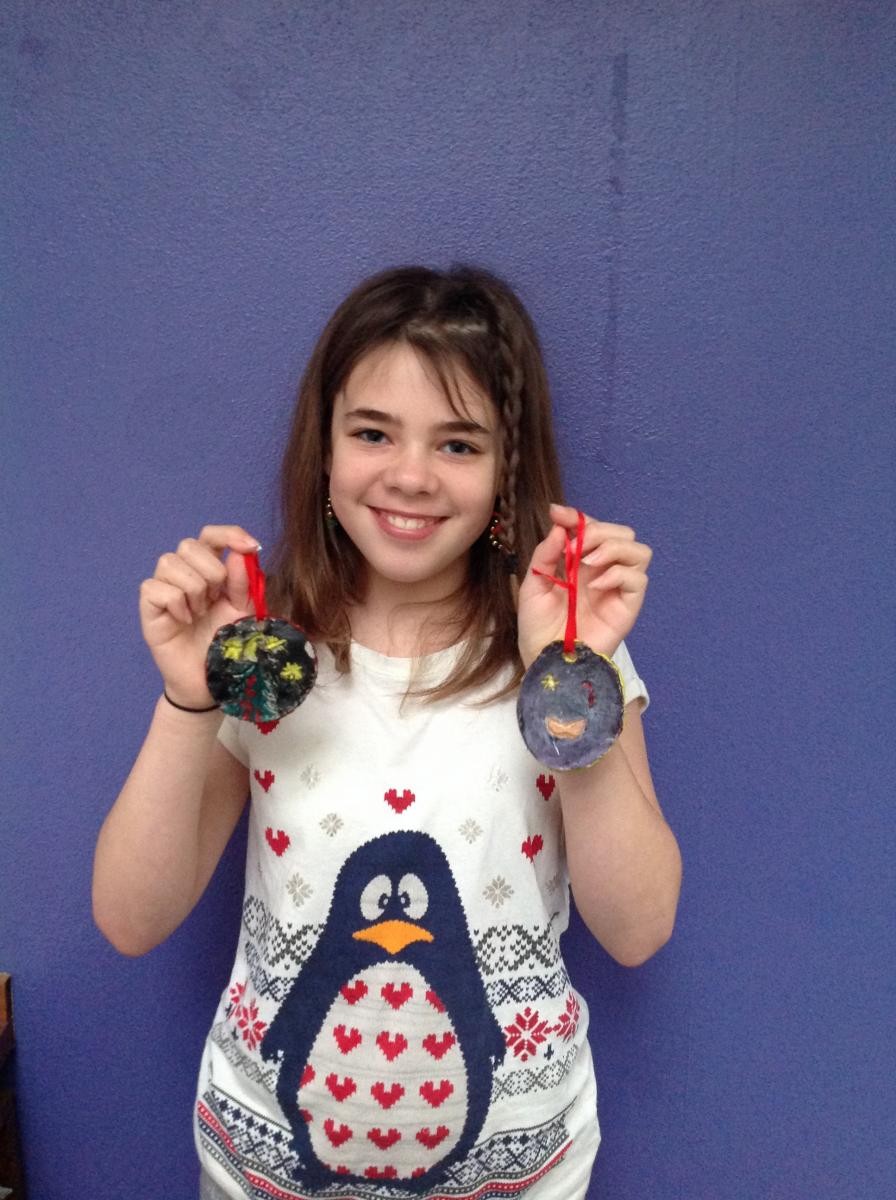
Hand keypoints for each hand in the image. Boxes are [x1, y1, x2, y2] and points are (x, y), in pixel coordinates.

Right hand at [139, 525, 260, 706]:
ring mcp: (163, 589)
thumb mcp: (243, 610)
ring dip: (193, 589)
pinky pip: (155, 588)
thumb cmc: (225, 644)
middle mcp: (183, 574)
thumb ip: (243, 582)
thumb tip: (239, 553)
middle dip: (211, 571)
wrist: (210, 680)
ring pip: (169, 563)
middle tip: (215, 601)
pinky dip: (175, 603)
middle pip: (188, 545)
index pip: (210, 535)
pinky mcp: (149, 609)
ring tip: (199, 614)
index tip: (250, 546)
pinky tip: (184, 621)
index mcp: (209, 569)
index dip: (228, 534)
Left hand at [517, 503, 651, 666]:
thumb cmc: (537, 627)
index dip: (580, 517)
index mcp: (580, 564)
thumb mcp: (533, 584)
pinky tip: (596, 585)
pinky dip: (619, 574)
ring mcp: (617, 589)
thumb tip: (560, 525)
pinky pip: (639, 580)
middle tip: (576, 548)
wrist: (544, 660)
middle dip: (600, 531)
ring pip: (639, 551)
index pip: (593, 528)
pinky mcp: (627, 607)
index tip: (559, 514)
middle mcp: (603, 572)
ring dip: (613, 548)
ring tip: (587, 563)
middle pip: (623, 533)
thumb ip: (546, 554)